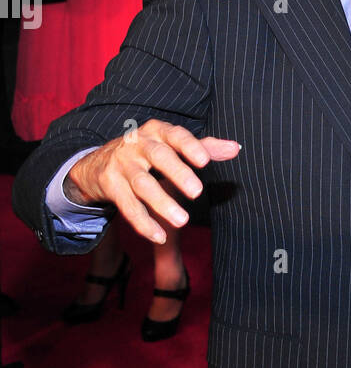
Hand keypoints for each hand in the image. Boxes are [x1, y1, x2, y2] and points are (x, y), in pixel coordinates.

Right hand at [66, 120, 239, 243]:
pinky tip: (159, 235)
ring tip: (183, 221)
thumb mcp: (171, 145)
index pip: (176, 135)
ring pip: (143, 184)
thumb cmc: (147, 152)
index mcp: (157, 132)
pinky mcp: (110, 185)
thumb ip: (204, 147)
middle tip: (197, 192)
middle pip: (158, 157)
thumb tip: (235, 148)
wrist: (97, 163)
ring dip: (162, 204)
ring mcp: (121, 164)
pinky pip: (128, 206)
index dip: (190, 147)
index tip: (205, 161)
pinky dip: (144, 223)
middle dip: (177, 173)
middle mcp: (137, 145)